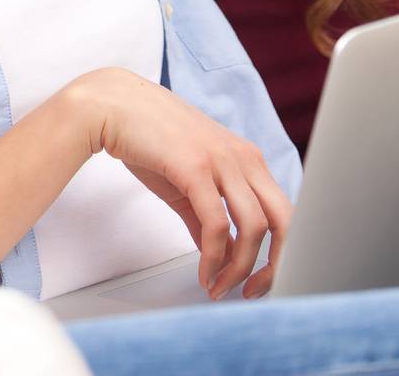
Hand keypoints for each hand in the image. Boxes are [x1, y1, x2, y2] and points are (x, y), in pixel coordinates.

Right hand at [64, 68, 291, 299]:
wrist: (114, 106)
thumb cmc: (149, 139)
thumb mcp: (187, 182)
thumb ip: (206, 219)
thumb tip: (222, 256)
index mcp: (247, 159)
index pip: (284, 212)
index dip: (279, 253)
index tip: (258, 280)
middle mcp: (243, 158)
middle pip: (284, 220)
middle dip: (274, 265)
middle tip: (250, 292)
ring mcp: (222, 160)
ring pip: (255, 226)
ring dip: (239, 268)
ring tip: (219, 287)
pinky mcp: (196, 166)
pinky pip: (217, 223)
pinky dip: (214, 257)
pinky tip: (204, 273)